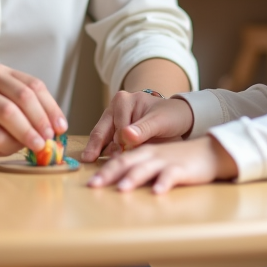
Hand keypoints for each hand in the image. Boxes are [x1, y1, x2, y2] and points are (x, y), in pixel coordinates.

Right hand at [0, 63, 67, 156]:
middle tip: (47, 142)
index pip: (31, 87)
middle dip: (37, 126)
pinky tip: (8, 149)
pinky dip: (3, 149)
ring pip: (0, 127)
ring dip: (21, 141)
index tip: (60, 128)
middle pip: (16, 105)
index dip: (50, 109)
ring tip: (30, 148)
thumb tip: (53, 129)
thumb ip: (23, 104)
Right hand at [80, 93, 194, 161]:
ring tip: (97, 165)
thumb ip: (144, 129)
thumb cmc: (170, 116)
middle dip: (96, 148)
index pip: (118, 127)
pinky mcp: (113, 134)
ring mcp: (112, 122)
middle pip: (101, 131)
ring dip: (102, 153)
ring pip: (101, 140)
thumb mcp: (160, 121)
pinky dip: (105, 155)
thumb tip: (126, 136)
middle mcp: (113, 109)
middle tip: (88, 160)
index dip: (123, 143)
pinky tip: (105, 165)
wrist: (177, 118)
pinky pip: (105, 145)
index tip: (127, 154)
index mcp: (123, 100)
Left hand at [87, 136, 237, 193]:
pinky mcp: (182, 169)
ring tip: (122, 189)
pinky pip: (171, 176)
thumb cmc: (178, 159)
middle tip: (94, 185)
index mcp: (143, 152)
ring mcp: (166, 161)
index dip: (104, 170)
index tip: (90, 183)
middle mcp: (151, 154)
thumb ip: (138, 167)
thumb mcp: (156, 160)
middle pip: (127, 162)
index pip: (120, 160)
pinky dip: (163, 183)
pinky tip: (157, 192)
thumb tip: (116, 181)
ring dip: (134, 178)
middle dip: (109, 173)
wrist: (209, 152)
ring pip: (147, 168)